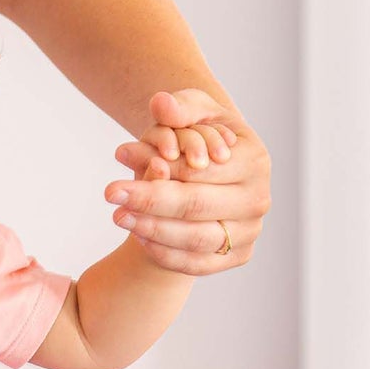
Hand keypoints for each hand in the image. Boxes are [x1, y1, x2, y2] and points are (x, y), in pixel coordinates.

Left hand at [105, 88, 270, 275]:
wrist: (212, 174)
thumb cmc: (202, 139)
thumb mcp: (195, 114)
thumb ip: (181, 106)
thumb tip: (161, 104)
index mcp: (255, 162)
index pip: (202, 170)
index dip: (163, 167)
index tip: (120, 158)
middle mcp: (258, 200)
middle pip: (197, 206)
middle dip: (149, 201)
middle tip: (111, 193)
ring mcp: (249, 232)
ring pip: (195, 239)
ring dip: (152, 229)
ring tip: (118, 215)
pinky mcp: (235, 257)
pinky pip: (196, 264)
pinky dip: (165, 253)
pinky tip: (137, 236)